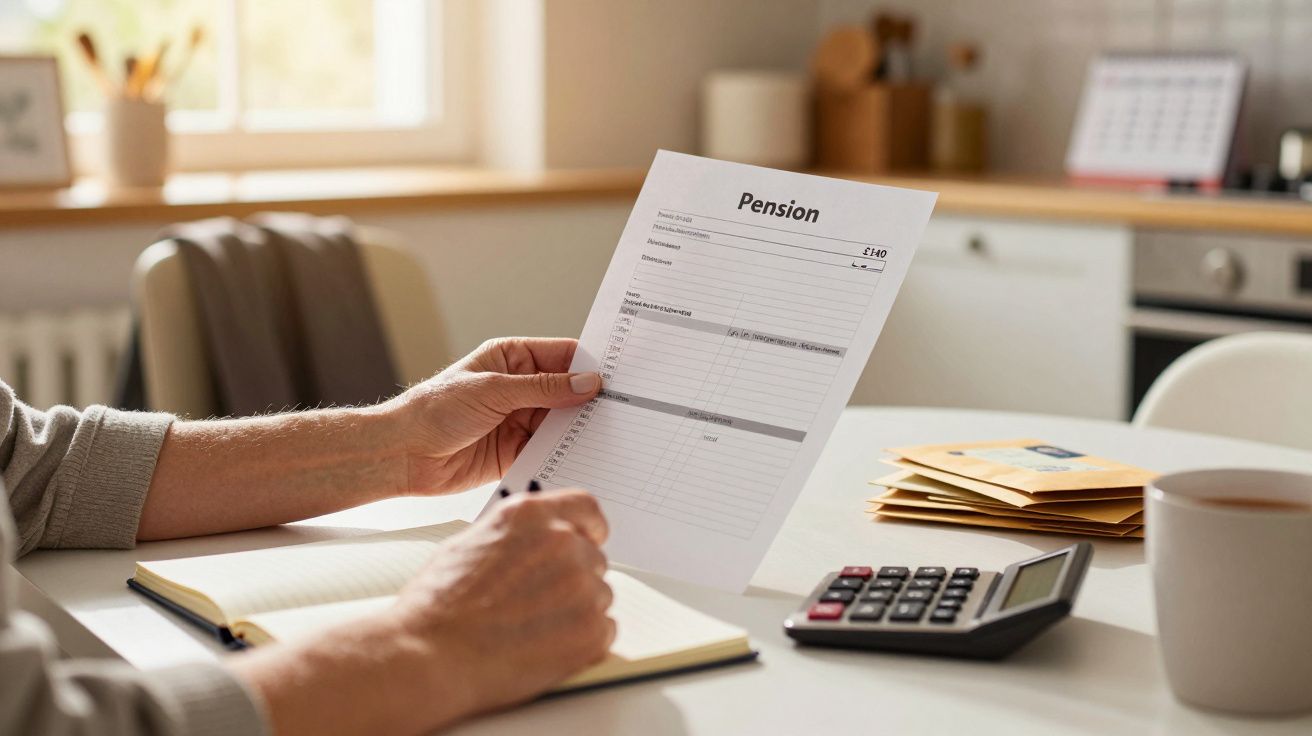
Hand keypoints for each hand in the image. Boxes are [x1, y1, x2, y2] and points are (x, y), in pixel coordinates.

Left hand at [391, 337, 600, 494]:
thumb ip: (542, 388)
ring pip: (563, 424)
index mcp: (512, 359)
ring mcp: (520, 420)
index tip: (621, 374)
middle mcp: (520, 388)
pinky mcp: (517, 452)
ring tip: (614, 436)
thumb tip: (587, 383)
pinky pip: (550, 451)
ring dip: (582, 430)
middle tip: (626, 409)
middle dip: (592, 401)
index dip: (591, 364)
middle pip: (569, 391)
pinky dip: (567, 455)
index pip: (562, 356)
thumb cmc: (434, 410)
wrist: (403, 454)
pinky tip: (588, 458)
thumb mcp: (493, 389)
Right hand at [393, 489, 614, 717]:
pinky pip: (604, 631)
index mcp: (531, 516)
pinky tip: (545, 648)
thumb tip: (532, 541)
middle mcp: (562, 543)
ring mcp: (580, 586)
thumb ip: (514, 535)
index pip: (585, 508)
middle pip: (592, 557)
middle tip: (539, 605)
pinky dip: (583, 642)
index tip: (590, 540)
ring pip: (599, 595)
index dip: (589, 528)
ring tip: (532, 629)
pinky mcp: (590, 630)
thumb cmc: (437, 607)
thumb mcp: (469, 543)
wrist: (430, 656)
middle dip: (573, 579)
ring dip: (577, 611)